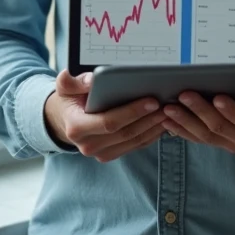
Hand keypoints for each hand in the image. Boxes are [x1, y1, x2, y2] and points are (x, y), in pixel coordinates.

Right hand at [43, 70, 167, 161]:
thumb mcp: (65, 87)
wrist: (64, 119)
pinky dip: (151, 135)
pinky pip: (135, 146)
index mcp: (77, 127)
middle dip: (149, 119)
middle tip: (168, 104)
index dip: (132, 112)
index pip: (109, 122)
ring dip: (154, 127)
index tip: (152, 100)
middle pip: (126, 133)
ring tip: (170, 111)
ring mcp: (100, 153)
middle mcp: (88, 145)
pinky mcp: (111, 154)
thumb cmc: (69, 99)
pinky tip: (163, 122)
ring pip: (134, 141)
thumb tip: (90, 80)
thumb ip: (72, 81)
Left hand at [162, 92, 234, 155]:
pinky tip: (169, 121)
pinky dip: (183, 130)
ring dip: (186, 121)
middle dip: (201, 111)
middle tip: (184, 95)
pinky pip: (200, 139)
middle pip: (222, 127)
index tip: (218, 98)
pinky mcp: (223, 145)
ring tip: (169, 108)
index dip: (233, 111)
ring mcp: (234, 146)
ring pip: (206, 135)